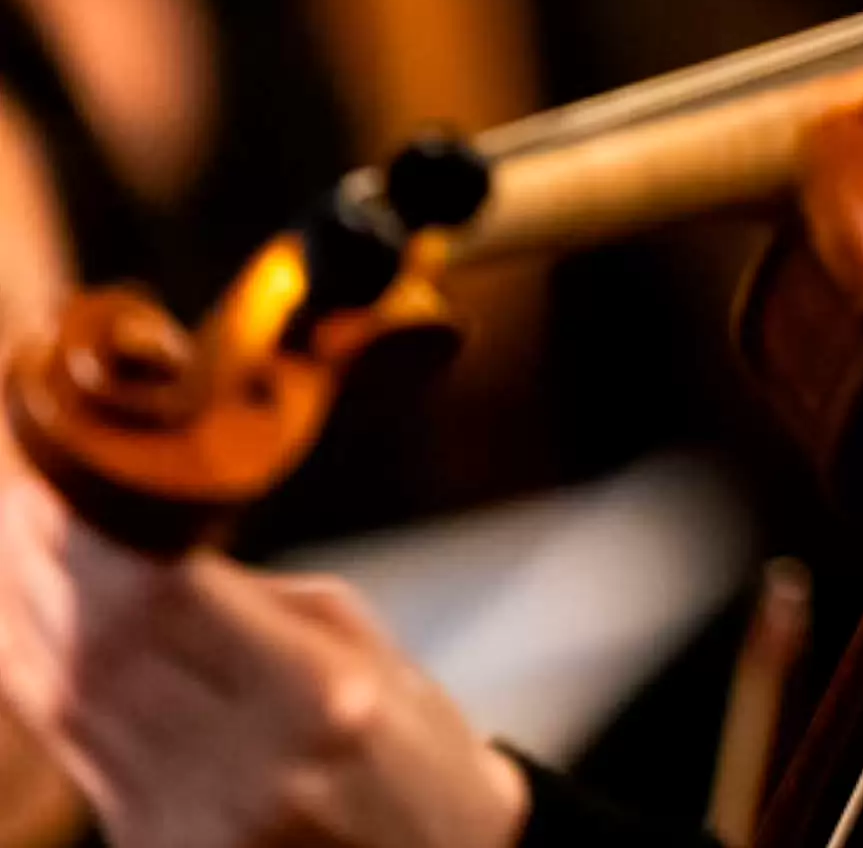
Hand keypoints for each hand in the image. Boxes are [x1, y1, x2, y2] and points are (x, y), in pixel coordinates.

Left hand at [0, 479, 527, 847]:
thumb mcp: (361, 646)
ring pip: (65, 704)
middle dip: (37, 559)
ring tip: (8, 537)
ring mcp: (188, 825)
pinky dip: (35, 681)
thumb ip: (250, 602)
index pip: (164, 598)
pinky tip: (18, 627)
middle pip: (97, 650)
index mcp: (316, 694)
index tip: (54, 463)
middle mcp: (242, 766)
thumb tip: (140, 543)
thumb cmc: (410, 745)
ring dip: (21, 614)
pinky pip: (71, 752)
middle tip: (16, 483)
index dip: (87, 531)